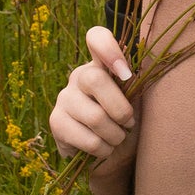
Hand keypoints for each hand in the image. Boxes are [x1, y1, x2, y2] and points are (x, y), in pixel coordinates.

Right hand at [49, 25, 138, 161]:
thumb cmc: (129, 124)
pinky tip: (103, 148)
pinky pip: (88, 139)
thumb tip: (132, 76)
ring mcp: (64, 97)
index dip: (109, 48)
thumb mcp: (138, 103)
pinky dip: (104, 149)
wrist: (113, 157)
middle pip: (95, 80)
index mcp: (102, 65)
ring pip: (95, 116)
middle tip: (128, 124)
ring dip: (115, 136)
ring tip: (117, 139)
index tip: (126, 74)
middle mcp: (79, 76)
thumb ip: (137, 87)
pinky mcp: (56, 121)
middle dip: (121, 110)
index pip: (96, 38)